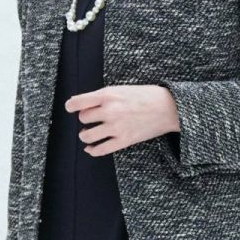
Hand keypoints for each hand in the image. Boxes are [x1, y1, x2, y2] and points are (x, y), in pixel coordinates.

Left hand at [65, 84, 179, 156]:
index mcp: (108, 95)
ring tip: (89, 133)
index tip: (70, 108)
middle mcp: (109, 111)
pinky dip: (92, 150)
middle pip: (83, 118)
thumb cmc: (145, 95)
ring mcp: (116, 127)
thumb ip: (102, 97)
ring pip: (86, 136)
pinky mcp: (123, 141)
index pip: (77, 102)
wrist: (168, 108)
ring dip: (85, 135)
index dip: (71, 106)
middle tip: (92, 118)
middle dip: (85, 118)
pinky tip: (91, 148)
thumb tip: (81, 105)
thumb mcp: (121, 89)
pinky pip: (100, 150)